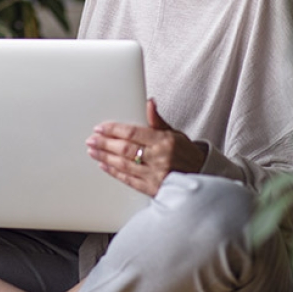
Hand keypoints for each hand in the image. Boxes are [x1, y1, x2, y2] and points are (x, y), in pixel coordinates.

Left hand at [85, 99, 205, 196]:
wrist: (201, 178)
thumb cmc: (187, 155)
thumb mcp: (175, 133)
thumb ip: (157, 120)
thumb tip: (149, 103)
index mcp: (165, 141)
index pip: (133, 133)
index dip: (114, 130)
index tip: (100, 128)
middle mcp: (159, 158)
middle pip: (125, 149)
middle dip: (104, 143)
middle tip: (91, 139)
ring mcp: (155, 175)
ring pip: (124, 164)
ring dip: (105, 157)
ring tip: (92, 151)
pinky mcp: (151, 189)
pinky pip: (128, 180)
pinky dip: (114, 172)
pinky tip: (104, 166)